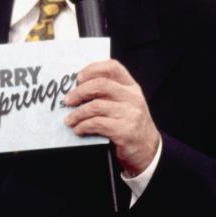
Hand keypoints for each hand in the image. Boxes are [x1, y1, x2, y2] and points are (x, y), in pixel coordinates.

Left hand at [63, 60, 160, 175]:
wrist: (148, 150)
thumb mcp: (125, 104)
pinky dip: (83, 126)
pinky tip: (78, 129)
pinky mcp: (125, 130)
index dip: (92, 69)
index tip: (78, 78)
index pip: (113, 67)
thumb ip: (108, 94)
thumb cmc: (130, 124)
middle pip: (100, 85)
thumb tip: (77, 89)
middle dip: (79, 92)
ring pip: (95, 106)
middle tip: (67, 101)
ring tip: (69, 120)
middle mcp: (132, 97)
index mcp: (131, 87)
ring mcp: (130, 113)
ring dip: (77, 114)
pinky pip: (97, 124)